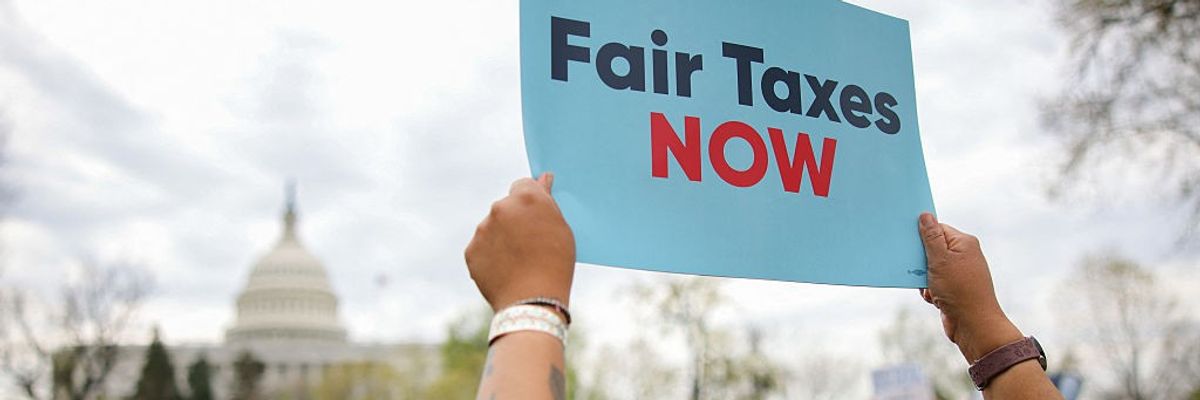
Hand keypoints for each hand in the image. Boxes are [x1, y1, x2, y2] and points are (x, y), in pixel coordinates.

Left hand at [465, 173, 575, 310]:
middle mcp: (500, 208)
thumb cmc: (555, 264)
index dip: (530, 200)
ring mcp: (482, 229)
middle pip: (506, 206)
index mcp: (526, 198)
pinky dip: (491, 256)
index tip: (535, 214)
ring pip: (492, 227)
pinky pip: (482, 248)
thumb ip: (547, 202)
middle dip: (515, 219)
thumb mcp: (562, 229)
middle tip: (529, 243)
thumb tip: (542, 179)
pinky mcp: (471, 250)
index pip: (523, 185)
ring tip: (518, 261)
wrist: (533, 300)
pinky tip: (506, 270)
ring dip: (501, 237)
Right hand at [917, 213, 1022, 361]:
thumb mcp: (941, 259)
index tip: (908, 241)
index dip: (922, 235)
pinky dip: (929, 290)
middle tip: (918, 268)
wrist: (973, 325)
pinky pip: (933, 283)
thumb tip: (925, 215)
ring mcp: (958, 273)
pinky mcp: (953, 289)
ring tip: (931, 288)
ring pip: (929, 268)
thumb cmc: (960, 290)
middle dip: (921, 260)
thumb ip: (931, 237)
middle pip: (932, 248)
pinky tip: (935, 298)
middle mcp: (963, 256)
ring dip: (924, 278)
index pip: (937, 229)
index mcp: (964, 243)